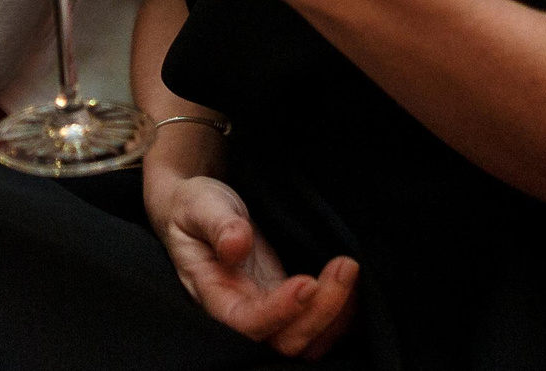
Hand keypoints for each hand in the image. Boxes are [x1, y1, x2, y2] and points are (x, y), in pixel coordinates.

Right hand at [157, 175, 358, 358]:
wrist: (199, 212)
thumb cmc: (194, 209)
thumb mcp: (199, 205)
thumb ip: (217, 224)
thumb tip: (236, 245)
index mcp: (213, 294)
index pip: (248, 323)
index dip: (280, 311)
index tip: (308, 281)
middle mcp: (241, 312)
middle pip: (286, 340)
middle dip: (321, 311)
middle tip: (344, 266)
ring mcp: (267, 312)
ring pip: (306, 340)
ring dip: (336, 315)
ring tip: (349, 270)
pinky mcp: (286, 305)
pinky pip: (316, 327)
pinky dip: (340, 315)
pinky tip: (352, 284)